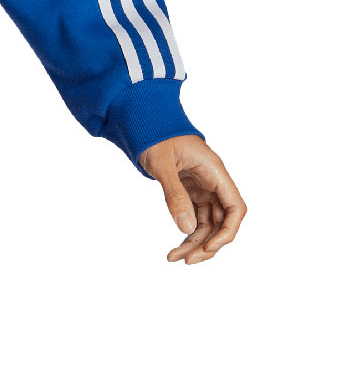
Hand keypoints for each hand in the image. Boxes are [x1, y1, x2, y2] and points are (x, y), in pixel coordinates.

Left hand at [138, 135, 245, 262]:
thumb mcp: (162, 163)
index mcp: (213, 171)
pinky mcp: (190, 191)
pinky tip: (176, 247)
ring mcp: (202, 188)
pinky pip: (195, 218)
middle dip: (207, 244)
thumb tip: (186, 228)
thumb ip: (174, 193)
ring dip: (195, 243)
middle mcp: (212, 182)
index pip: (236, 207)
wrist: (142, 118)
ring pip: (207, 223)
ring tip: (174, 257)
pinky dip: (187, 233)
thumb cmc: (154, 134)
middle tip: (187, 260)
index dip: (228, 231)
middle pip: (222, 221)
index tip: (210, 247)